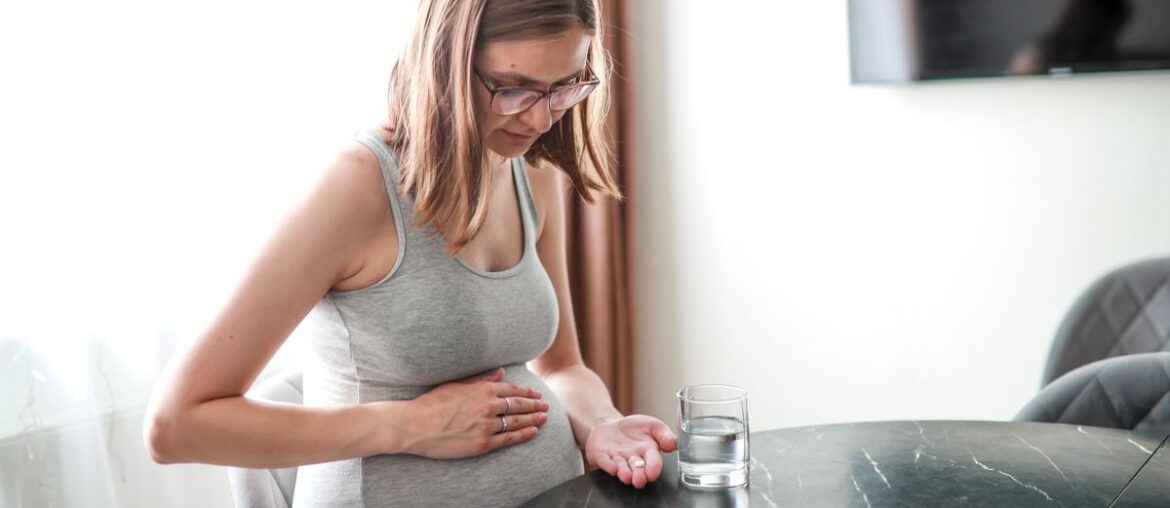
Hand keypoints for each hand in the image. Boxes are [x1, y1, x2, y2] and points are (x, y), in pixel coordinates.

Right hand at [398, 368, 548, 458]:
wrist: (415, 425)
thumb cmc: (431, 403)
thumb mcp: (457, 384)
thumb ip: (481, 379)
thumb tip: (500, 372)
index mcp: (482, 389)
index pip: (512, 389)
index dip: (527, 392)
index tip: (536, 393)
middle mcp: (488, 406)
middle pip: (519, 404)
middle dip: (535, 404)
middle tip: (546, 405)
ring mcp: (487, 425)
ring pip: (517, 421)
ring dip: (534, 418)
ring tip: (544, 417)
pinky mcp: (483, 443)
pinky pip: (509, 438)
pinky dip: (524, 435)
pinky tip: (533, 432)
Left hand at [585, 415, 678, 488]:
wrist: (611, 426)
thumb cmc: (634, 428)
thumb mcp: (653, 425)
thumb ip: (664, 434)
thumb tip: (674, 444)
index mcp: (648, 452)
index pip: (653, 462)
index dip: (653, 468)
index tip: (652, 473)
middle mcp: (633, 459)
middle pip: (637, 469)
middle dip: (639, 475)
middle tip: (640, 480)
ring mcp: (617, 458)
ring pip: (622, 468)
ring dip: (624, 473)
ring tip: (626, 476)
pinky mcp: (602, 456)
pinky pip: (605, 462)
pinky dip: (608, 465)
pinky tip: (612, 467)